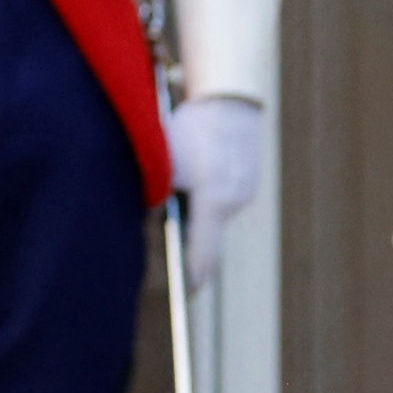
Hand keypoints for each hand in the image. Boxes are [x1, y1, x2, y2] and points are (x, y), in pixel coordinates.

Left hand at [167, 96, 265, 289]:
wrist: (229, 94)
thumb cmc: (191, 124)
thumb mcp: (163, 158)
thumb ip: (154, 193)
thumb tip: (145, 221)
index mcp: (212, 200)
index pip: (202, 255)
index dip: (192, 279)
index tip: (185, 298)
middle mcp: (233, 200)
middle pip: (209, 239)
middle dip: (190, 250)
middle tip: (173, 268)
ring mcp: (244, 190)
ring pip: (215, 218)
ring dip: (197, 223)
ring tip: (178, 224)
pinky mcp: (246, 180)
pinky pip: (223, 201)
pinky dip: (207, 203)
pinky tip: (194, 192)